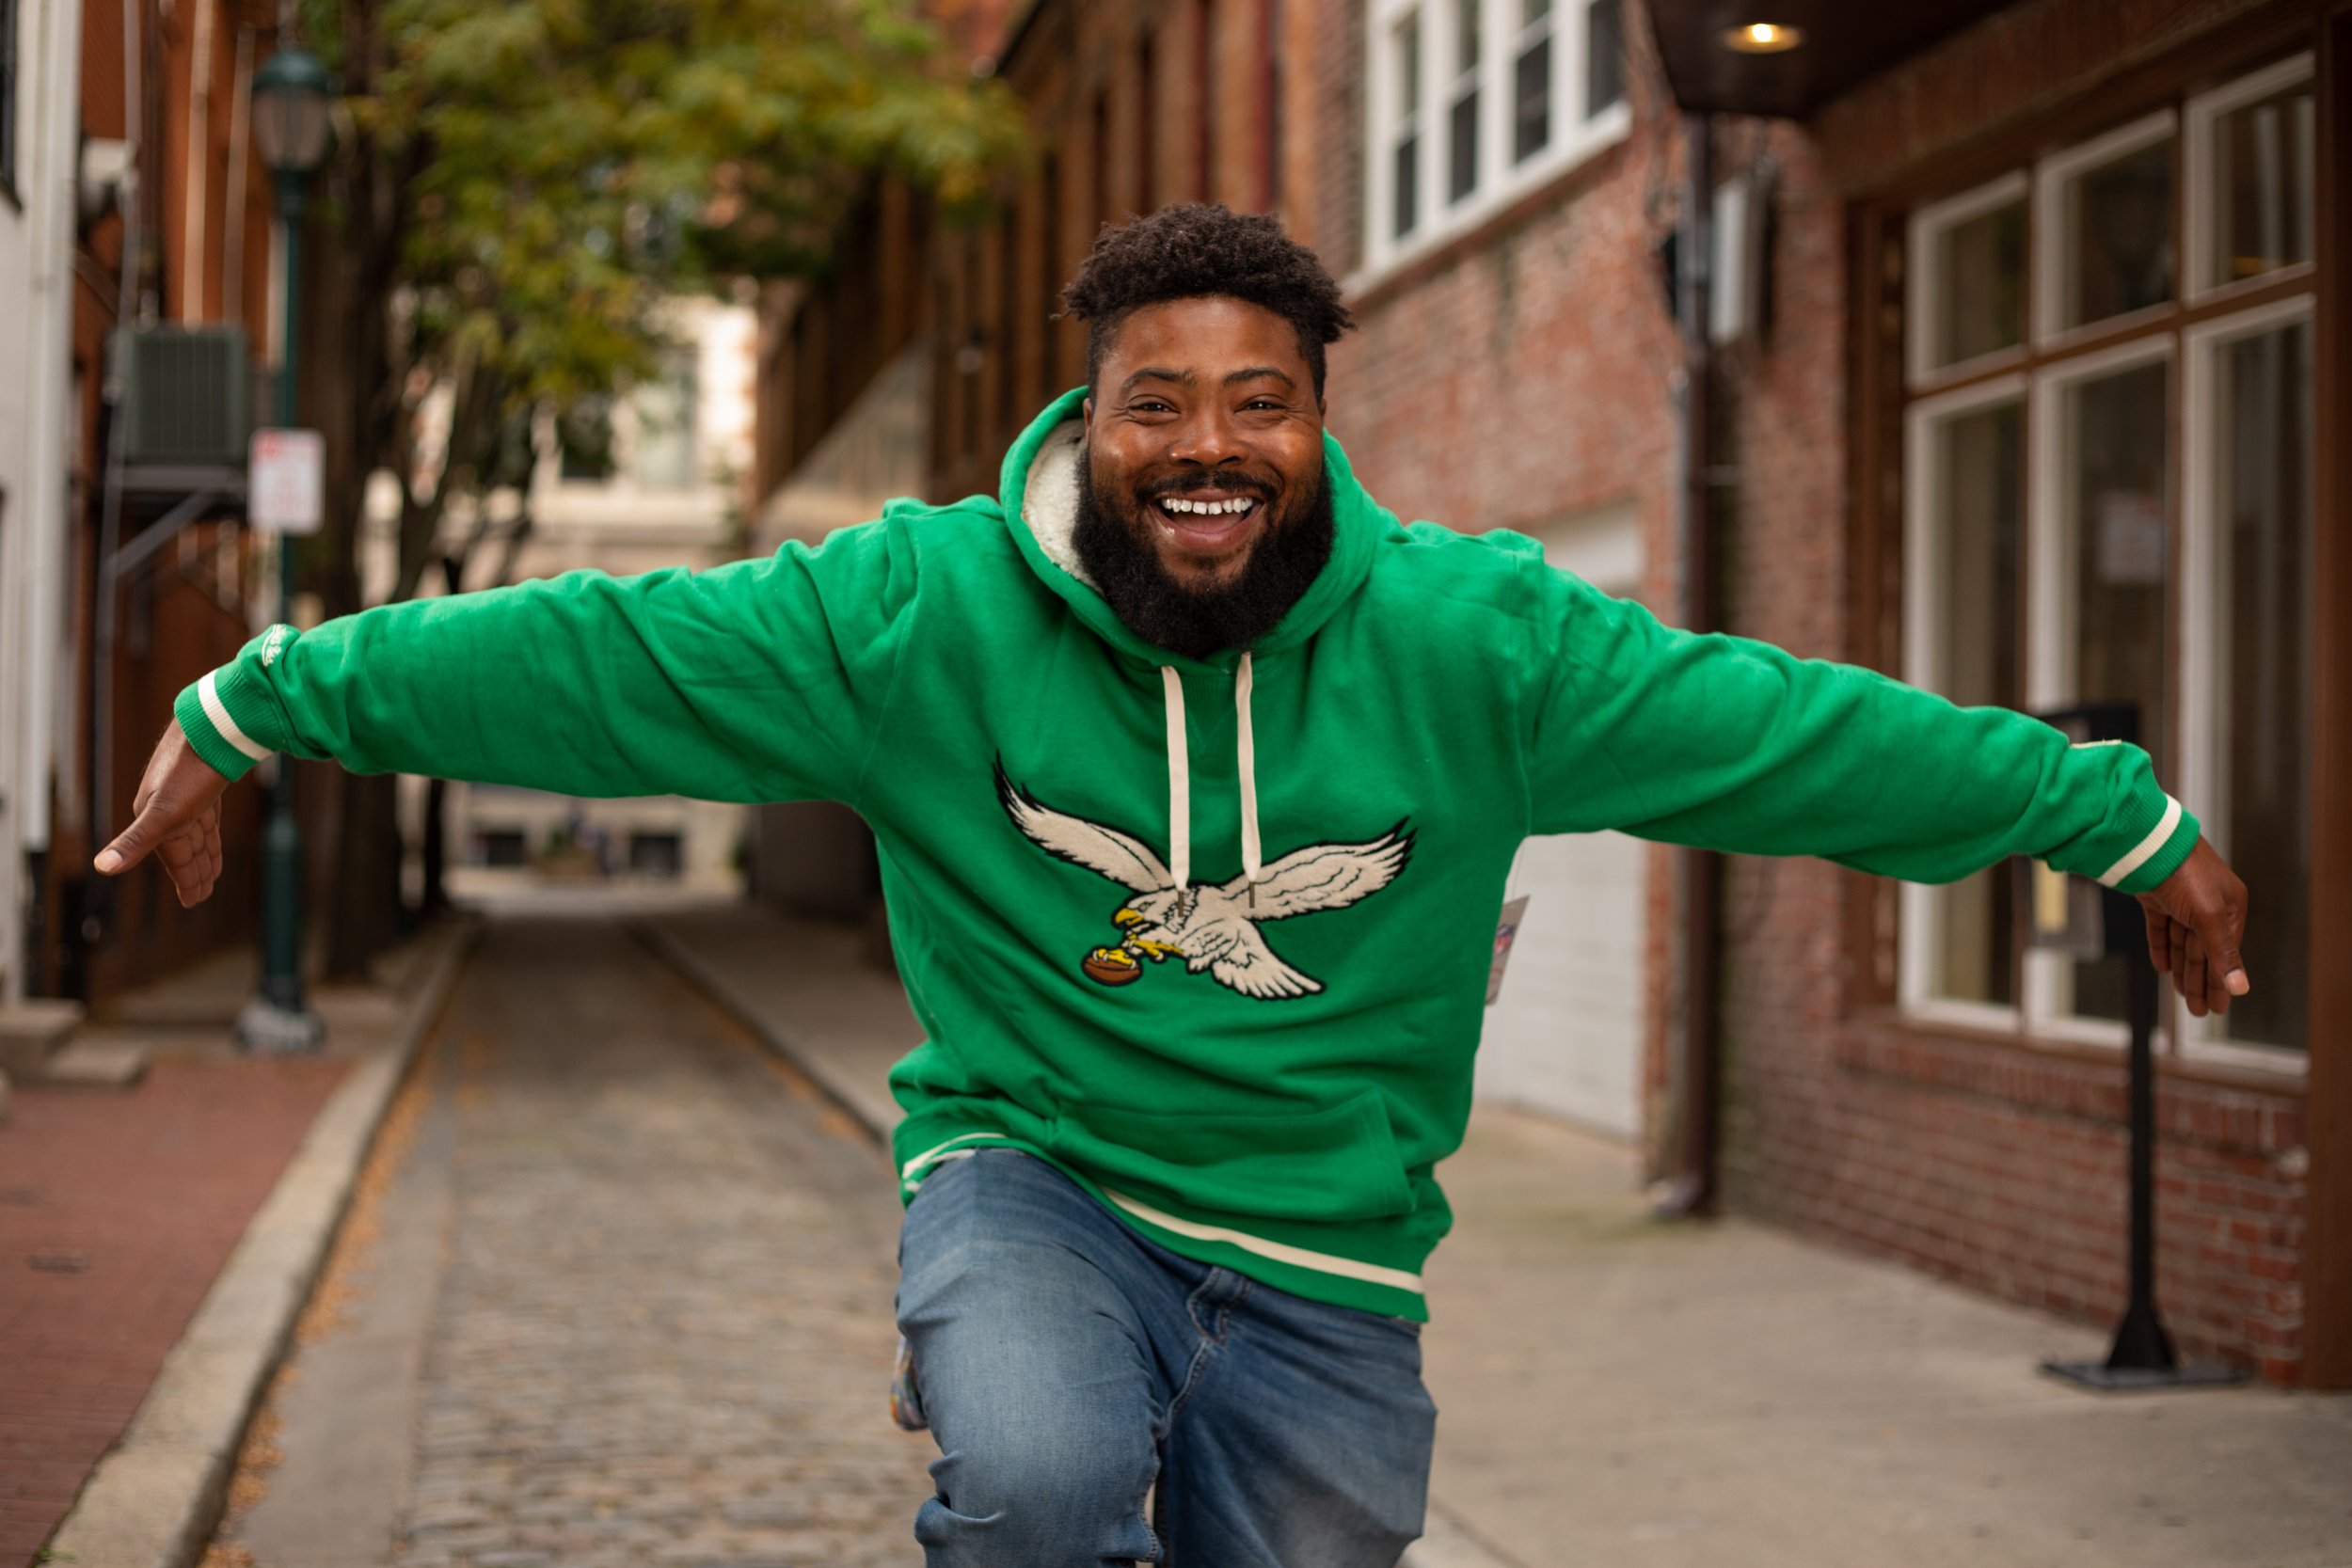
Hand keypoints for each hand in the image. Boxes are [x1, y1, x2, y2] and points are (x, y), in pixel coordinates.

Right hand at [93, 721, 233, 905]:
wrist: (212, 727)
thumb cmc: (189, 771)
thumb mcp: (163, 813)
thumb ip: (134, 842)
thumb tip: (101, 867)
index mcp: (157, 818)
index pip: (175, 859)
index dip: (186, 881)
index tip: (194, 901)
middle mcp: (169, 808)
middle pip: (187, 849)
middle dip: (195, 871)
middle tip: (204, 894)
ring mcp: (188, 795)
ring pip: (198, 833)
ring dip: (205, 853)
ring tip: (213, 874)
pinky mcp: (207, 783)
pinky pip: (207, 816)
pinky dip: (210, 831)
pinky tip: (213, 837)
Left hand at [2137, 837, 2249, 1018]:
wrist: (2147, 842)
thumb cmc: (2185, 874)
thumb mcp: (2208, 917)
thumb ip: (2223, 953)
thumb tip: (2240, 987)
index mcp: (2229, 907)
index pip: (2225, 953)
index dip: (2220, 982)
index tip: (2219, 1007)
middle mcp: (2207, 904)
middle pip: (2203, 951)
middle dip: (2201, 981)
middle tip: (2199, 1010)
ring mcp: (2181, 900)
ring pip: (2182, 942)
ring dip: (2182, 969)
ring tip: (2183, 995)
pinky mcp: (2155, 895)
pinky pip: (2161, 928)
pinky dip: (2162, 947)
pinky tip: (2162, 968)